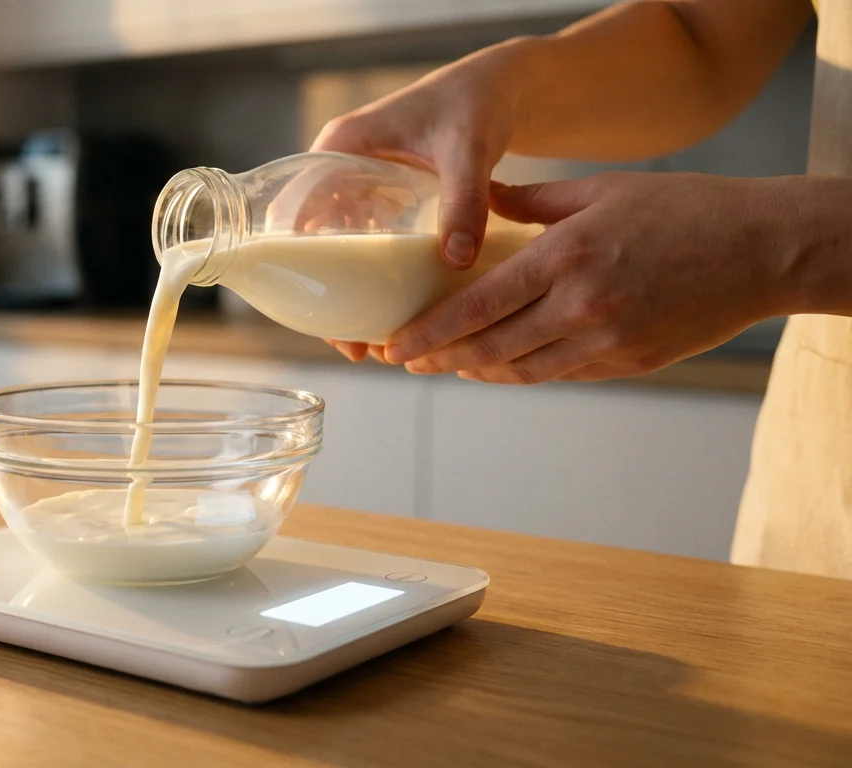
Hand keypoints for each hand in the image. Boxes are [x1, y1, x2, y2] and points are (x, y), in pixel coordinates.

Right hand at [310, 46, 520, 362]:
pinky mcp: (382, 203)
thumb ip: (464, 201)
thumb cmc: (475, 105)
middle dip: (325, 295)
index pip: (294, 207)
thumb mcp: (468, 151)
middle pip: (311, 241)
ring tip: (367, 345)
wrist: (498, 89)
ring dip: (348, 295)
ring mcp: (358, 187)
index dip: (295, 260)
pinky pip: (364, 247)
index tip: (311, 305)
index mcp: (338, 147)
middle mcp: (338, 169)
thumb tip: (457, 260)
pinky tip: (393, 316)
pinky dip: (373, 281)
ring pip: (337, 250)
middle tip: (348, 345)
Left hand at [383, 172, 793, 383]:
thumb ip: (533, 203)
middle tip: (405, 360)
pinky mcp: (628, 362)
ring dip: (476, 370)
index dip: (428, 331)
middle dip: (439, 358)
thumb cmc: (682, 210)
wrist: (762, 250)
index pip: (477, 306)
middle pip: (488, 347)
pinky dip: (521, 372)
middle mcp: (581, 307)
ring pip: (521, 370)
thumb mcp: (601, 190)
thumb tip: (480, 202)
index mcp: (566, 257)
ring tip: (446, 363)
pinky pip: (559, 375)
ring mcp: (606, 342)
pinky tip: (499, 365)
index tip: (394, 345)